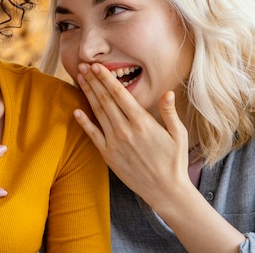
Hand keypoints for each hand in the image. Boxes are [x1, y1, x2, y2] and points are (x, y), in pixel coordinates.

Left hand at [73, 63, 190, 208]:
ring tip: (80, 78)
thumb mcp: (178, 134)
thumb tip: (167, 92)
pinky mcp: (108, 155)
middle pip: (105, 99)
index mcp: (142, 122)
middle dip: (93, 81)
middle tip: (83, 65)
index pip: (120, 94)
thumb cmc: (174, 160)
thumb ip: (169, 112)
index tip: (97, 66)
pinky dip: (84, 122)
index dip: (106, 78)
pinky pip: (93, 135)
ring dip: (88, 94)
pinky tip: (76, 111)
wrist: (165, 190)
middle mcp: (125, 130)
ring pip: (98, 113)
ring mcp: (115, 143)